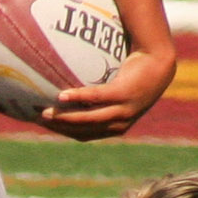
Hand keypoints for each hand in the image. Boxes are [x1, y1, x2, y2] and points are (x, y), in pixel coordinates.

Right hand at [44, 47, 176, 139]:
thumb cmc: (133, 73)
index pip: (84, 135)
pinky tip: (61, 95)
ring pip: (89, 119)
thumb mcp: (113, 88)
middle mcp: (119, 122)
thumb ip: (93, 93)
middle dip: (60, 127)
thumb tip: (64, 87)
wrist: (158, 62)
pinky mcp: (125, 94)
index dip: (63, 132)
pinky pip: (97, 97)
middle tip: (38, 119)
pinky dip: (78, 97)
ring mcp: (123, 109)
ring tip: (45, 112)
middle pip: (84, 130)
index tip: (44, 124)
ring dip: (66, 118)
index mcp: (115, 126)